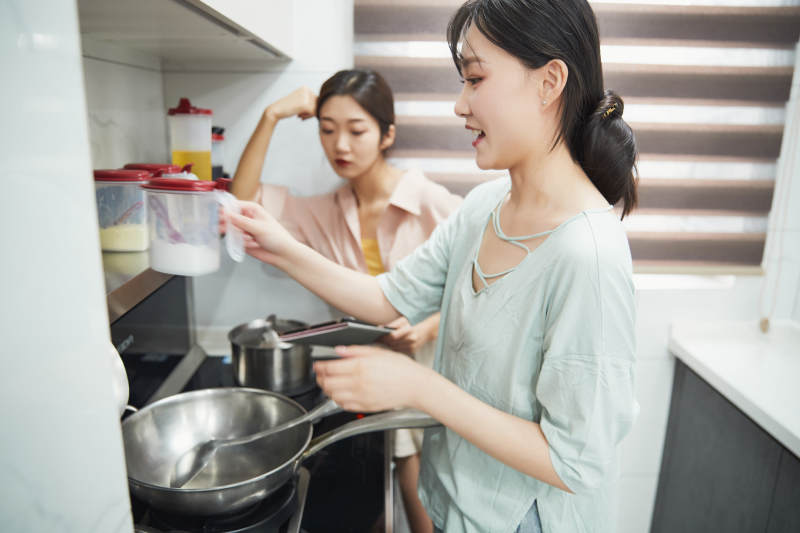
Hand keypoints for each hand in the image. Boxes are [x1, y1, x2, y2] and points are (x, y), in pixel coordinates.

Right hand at [223, 200, 296, 263]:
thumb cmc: (277, 237)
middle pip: (229, 218)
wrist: (282, 254)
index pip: (234, 205)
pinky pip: (234, 240)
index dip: (226, 210)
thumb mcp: (259, 227)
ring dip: (238, 236)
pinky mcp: (242, 240)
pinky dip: (241, 243)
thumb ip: (242, 221)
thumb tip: (227, 214)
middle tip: (228, 229)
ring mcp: (244, 229)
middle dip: (228, 224)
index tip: (220, 216)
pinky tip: (253, 244)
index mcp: (252, 209)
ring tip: (250, 239)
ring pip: (230, 230)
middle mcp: (247, 218)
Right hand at [266, 86, 316, 120]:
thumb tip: (323, 106)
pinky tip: (300, 117)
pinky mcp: (305, 105)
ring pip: (316, 108)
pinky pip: (314, 112)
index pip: (316, 98)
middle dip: (312, 110)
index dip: (312, 106)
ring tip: (301, 116)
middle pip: (318, 103)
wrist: (276, 110)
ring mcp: (305, 97)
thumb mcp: (299, 100)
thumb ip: (310, 101)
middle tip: (303, 116)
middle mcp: (306, 90)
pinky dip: (308, 117)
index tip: (305, 112)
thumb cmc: (287, 107)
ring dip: (310, 114)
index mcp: (305, 88)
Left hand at [314, 345, 430, 411]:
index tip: (318, 365)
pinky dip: (337, 400)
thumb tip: (339, 350)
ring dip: (327, 390)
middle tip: (320, 374)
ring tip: (328, 384)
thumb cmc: (401, 368)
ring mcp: (361, 396)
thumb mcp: (378, 352)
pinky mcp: (365, 407)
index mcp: (361, 366)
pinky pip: (344, 405)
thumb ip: (355, 350)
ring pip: (333, 396)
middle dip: (320, 378)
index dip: (320, 366)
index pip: (330, 367)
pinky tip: (340, 394)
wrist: (415, 386)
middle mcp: (359, 382)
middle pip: (328, 382)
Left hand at [380, 316, 428, 354]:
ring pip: (395, 348)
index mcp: (410, 330)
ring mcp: (412, 346)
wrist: (428, 330)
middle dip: (384, 341)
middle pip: (393, 343)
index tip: (377, 334)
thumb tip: (380, 328)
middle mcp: (412, 339)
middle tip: (377, 338)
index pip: (393, 336)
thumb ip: (393, 324)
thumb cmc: (414, 323)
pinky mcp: (412, 351)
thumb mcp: (404, 320)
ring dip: (388, 345)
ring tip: (382, 341)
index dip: (384, 336)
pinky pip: (399, 351)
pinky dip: (394, 348)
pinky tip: (390, 344)